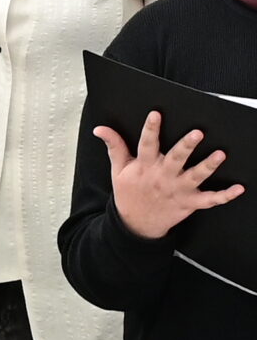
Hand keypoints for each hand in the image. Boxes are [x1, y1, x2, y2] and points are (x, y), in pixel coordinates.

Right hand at [96, 111, 244, 240]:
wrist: (136, 225)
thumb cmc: (129, 194)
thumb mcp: (117, 170)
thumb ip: (114, 147)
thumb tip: (100, 129)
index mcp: (144, 167)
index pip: (146, 144)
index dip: (151, 129)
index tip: (156, 114)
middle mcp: (163, 177)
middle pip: (176, 159)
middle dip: (186, 146)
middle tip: (197, 133)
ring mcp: (178, 191)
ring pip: (196, 176)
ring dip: (209, 166)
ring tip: (220, 155)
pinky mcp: (190, 203)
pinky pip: (210, 200)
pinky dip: (225, 195)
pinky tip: (238, 189)